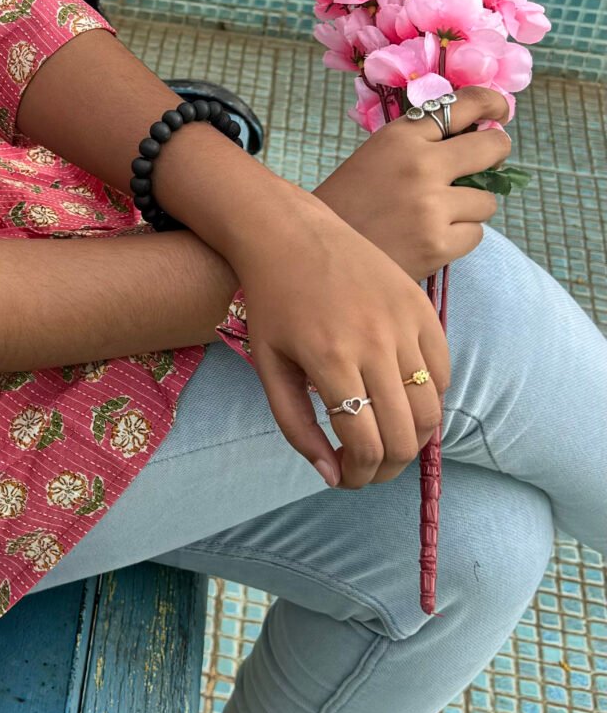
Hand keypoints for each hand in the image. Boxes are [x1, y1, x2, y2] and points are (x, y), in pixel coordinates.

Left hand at [231, 193, 450, 490]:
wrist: (290, 233)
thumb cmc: (272, 303)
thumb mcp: (270, 367)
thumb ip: (297, 426)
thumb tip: (331, 476)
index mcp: (330, 361)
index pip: (365, 445)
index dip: (360, 475)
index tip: (347, 478)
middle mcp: (374, 343)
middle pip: (404, 436)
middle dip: (387, 468)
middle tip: (369, 469)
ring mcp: (403, 322)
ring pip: (431, 408)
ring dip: (413, 439)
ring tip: (387, 440)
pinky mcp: (421, 305)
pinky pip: (442, 369)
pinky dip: (430, 398)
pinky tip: (403, 402)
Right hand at [313, 87, 511, 280]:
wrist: (320, 254)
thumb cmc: (349, 203)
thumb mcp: (377, 156)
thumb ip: (420, 143)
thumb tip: (479, 138)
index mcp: (400, 137)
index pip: (463, 104)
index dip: (491, 103)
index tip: (499, 111)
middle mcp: (420, 165)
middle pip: (491, 147)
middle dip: (496, 152)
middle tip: (489, 162)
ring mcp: (431, 206)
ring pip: (486, 200)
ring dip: (469, 208)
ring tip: (437, 215)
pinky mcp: (438, 244)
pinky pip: (475, 234)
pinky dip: (458, 237)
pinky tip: (429, 238)